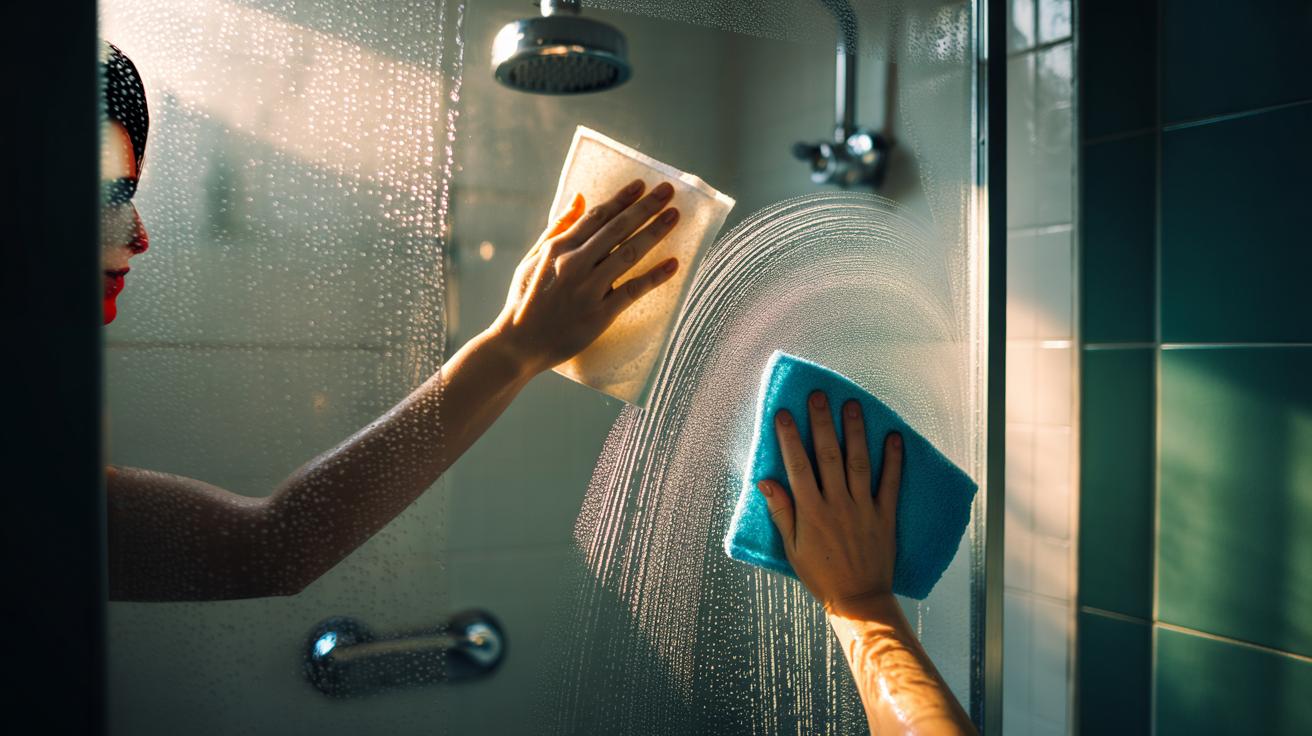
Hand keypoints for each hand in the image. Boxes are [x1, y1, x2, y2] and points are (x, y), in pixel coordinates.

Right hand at [489, 179, 680, 375]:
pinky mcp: (599, 315)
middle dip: (645, 207)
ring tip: (674, 216)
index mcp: (557, 248)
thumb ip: (556, 228)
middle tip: (668, 190)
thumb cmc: (524, 301)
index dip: (622, 199)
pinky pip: (632, 291)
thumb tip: (579, 197)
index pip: (597, 216)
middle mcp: (574, 264)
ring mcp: (588, 289)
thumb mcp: (532, 259)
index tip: (641, 184)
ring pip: (628, 254)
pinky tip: (673, 264)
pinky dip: (654, 277)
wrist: (518, 345)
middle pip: (617, 229)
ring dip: (654, 232)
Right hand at [757, 391, 902, 616]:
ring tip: (851, 404)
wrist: (859, 600)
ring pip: (858, 462)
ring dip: (854, 432)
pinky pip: (890, 483)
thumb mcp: (792, 548)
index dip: (789, 438)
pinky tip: (893, 437)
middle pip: (827, 455)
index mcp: (811, 511)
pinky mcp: (885, 515)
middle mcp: (837, 504)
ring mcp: (863, 507)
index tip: (783, 413)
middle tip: (817, 396)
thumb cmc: (821, 575)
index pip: (797, 466)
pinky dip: (893, 460)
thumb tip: (765, 481)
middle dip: (821, 423)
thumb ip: (782, 512)